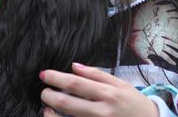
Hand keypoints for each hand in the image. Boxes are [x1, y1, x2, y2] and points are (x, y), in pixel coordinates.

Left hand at [40, 63, 158, 116]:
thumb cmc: (134, 104)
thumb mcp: (120, 84)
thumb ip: (97, 74)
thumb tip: (74, 65)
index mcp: (107, 93)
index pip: (75, 83)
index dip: (56, 77)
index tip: (44, 74)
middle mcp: (101, 111)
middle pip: (66, 102)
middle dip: (48, 95)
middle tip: (44, 92)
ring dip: (50, 114)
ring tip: (47, 108)